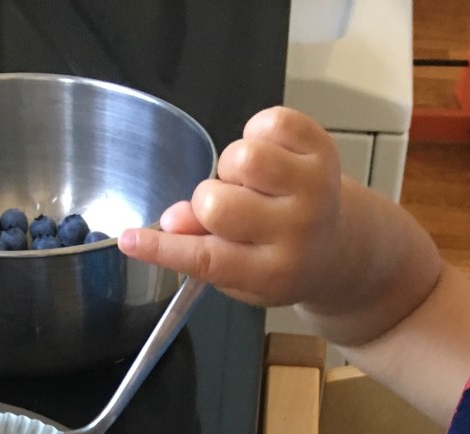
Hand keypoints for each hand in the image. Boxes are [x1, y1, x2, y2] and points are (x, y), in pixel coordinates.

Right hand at [118, 106, 343, 307]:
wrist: (338, 247)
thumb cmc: (279, 260)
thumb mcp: (241, 274)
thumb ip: (204, 252)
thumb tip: (170, 223)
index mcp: (272, 273)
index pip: (207, 259)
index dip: (163, 248)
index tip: (131, 239)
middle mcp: (297, 232)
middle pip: (217, 203)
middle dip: (207, 202)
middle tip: (225, 209)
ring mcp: (314, 188)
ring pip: (241, 157)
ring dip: (231, 167)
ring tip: (248, 183)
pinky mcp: (322, 148)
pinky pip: (269, 122)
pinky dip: (257, 133)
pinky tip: (268, 158)